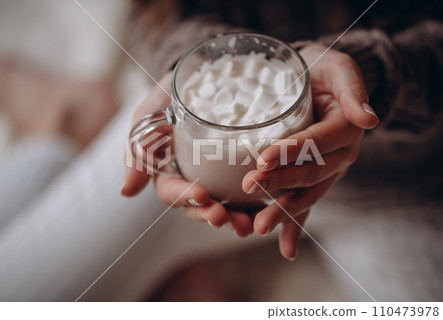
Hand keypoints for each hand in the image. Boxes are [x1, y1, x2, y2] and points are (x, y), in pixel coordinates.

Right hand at [121, 72, 251, 233]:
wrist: (205, 77)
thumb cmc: (172, 95)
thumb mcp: (150, 115)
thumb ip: (138, 147)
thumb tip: (126, 191)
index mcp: (168, 171)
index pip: (171, 192)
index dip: (184, 197)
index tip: (201, 195)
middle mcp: (192, 179)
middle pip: (199, 207)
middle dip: (211, 215)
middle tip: (224, 218)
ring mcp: (217, 179)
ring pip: (225, 207)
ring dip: (236, 219)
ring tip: (249, 225)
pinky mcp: (240, 173)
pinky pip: (248, 193)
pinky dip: (257, 205)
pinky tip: (269, 210)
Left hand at [241, 44, 377, 259]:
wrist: (315, 79)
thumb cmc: (322, 69)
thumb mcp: (338, 67)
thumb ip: (352, 88)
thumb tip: (369, 118)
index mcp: (346, 129)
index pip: (318, 143)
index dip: (291, 152)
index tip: (262, 159)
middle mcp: (340, 155)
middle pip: (310, 174)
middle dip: (279, 183)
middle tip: (250, 188)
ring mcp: (327, 170)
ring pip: (307, 194)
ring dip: (284, 211)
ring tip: (259, 226)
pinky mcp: (314, 178)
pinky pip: (307, 204)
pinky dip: (297, 226)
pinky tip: (285, 248)